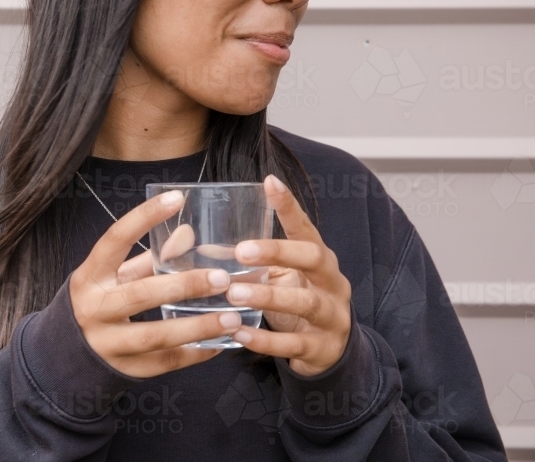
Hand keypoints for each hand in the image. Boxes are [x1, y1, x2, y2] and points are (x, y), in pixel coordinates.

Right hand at [68, 190, 239, 377]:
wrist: (65, 354)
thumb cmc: (98, 302)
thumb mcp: (113, 276)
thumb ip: (149, 257)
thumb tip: (188, 232)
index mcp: (90, 276)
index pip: (115, 239)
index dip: (144, 217)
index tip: (177, 198)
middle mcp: (94, 309)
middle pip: (141, 295)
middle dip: (184, 286)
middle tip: (223, 278)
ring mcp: (108, 343)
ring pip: (156, 336)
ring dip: (198, 327)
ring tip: (232, 317)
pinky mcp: (125, 370)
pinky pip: (165, 362)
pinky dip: (196, 353)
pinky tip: (221, 343)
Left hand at [225, 174, 351, 376]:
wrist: (330, 353)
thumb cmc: (297, 302)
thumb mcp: (281, 278)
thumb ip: (252, 263)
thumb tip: (201, 247)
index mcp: (320, 259)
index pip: (306, 227)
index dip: (289, 206)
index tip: (269, 182)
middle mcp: (332, 283)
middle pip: (315, 258)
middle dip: (279, 252)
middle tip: (241, 251)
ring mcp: (332, 316)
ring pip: (306, 303)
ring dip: (268, 297)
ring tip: (233, 293)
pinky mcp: (322, 349)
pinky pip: (294, 344)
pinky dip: (266, 340)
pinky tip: (239, 333)